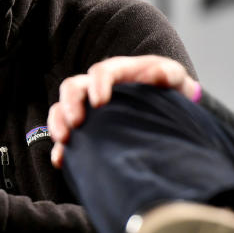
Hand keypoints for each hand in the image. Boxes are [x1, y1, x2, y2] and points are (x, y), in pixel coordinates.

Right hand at [48, 55, 198, 167]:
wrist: (170, 111)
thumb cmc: (169, 91)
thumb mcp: (175, 78)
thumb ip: (168, 74)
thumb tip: (159, 75)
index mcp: (117, 72)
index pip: (100, 72)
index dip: (97, 84)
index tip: (99, 102)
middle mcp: (95, 87)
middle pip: (73, 87)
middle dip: (70, 103)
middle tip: (76, 122)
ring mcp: (87, 109)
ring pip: (61, 110)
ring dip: (58, 123)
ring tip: (63, 139)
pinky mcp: (85, 130)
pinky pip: (65, 136)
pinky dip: (60, 148)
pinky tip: (61, 160)